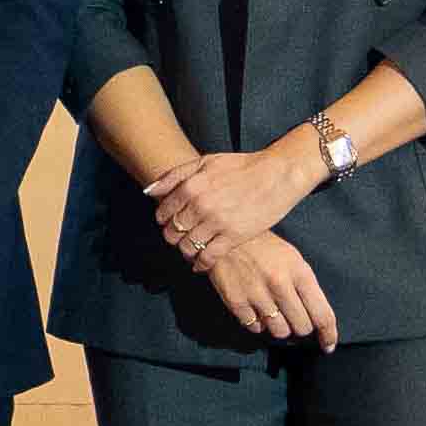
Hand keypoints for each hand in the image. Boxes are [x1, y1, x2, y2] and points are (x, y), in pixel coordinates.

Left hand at [147, 135, 320, 258]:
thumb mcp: (205, 161)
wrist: (277, 174)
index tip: (168, 222)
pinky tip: (200, 264)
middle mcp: (200, 205)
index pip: (163, 212)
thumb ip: (174, 175)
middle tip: (179, 236)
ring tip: (190, 248)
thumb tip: (148, 191)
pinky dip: (200, 264)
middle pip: (173, 232)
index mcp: (191, 186)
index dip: (163, 220)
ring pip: (187, 246)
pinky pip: (208, 257)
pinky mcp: (234, 236)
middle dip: (172, 236)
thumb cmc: (241, 166)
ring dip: (185, 250)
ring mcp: (217, 222)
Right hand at [203, 227, 338, 347]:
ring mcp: (257, 295)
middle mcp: (280, 285)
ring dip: (280, 326)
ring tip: (274, 310)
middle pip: (302, 327)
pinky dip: (259, 323)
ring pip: (280, 332)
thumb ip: (306, 287)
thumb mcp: (293, 259)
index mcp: (299, 272)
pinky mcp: (237, 302)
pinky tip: (256, 307)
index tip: (328, 345)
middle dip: (301, 326)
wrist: (226, 237)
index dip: (328, 335)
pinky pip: (256, 328)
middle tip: (294, 316)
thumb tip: (317, 318)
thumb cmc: (265, 248)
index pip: (322, 314)